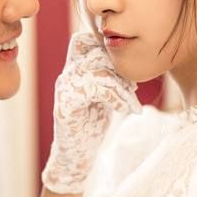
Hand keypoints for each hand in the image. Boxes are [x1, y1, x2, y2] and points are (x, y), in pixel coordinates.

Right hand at [41, 32, 140, 193]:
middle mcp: (66, 75)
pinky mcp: (66, 104)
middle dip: (119, 67)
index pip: (84, 40)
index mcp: (73, 70)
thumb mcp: (104, 96)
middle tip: (133, 86)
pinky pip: (96, 88)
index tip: (124, 73)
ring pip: (98, 70)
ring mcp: (64, 89)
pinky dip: (117, 98)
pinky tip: (126, 110)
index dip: (106, 48)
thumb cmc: (91, 126)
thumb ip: (109, 76)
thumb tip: (129, 60)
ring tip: (132, 101)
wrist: (77, 157)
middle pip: (94, 51)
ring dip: (122, 85)